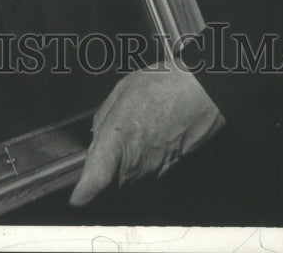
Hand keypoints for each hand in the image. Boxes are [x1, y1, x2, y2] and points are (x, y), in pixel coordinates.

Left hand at [69, 65, 225, 205]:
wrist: (205, 92)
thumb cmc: (166, 85)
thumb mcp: (124, 89)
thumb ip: (104, 116)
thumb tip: (97, 134)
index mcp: (120, 139)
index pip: (96, 179)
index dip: (84, 192)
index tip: (77, 197)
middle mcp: (137, 162)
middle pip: (109, 181)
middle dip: (101, 168)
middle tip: (104, 141)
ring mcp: (155, 169)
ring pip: (126, 178)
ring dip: (121, 164)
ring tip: (130, 131)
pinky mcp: (169, 169)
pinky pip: (145, 171)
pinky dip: (140, 160)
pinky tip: (146, 134)